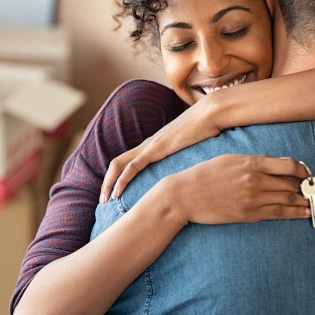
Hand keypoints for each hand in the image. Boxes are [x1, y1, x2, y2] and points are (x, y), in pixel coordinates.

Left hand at [100, 97, 220, 202]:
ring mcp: (150, 146)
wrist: (211, 113)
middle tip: (103, 200)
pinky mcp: (156, 149)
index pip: (128, 161)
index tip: (115, 194)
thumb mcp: (195, 148)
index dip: (118, 177)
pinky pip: (132, 166)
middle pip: (117, 163)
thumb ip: (189, 157)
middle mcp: (148, 144)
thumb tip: (196, 171)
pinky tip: (117, 193)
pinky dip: (122, 180)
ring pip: (119, 164)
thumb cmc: (207, 129)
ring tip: (104, 200)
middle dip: (106, 182)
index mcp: (154, 145)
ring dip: (108, 183)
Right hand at [159, 154, 314, 225]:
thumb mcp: (229, 159)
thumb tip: (276, 167)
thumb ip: (253, 162)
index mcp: (251, 162)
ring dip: (310, 203)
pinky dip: (294, 214)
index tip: (311, 175)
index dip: (305, 171)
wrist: (184, 195)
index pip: (289, 165)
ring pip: (289, 200)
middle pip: (294, 185)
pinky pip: (277, 214)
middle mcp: (255, 180)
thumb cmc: (204, 174)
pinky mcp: (247, 214)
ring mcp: (252, 199)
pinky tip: (306, 214)